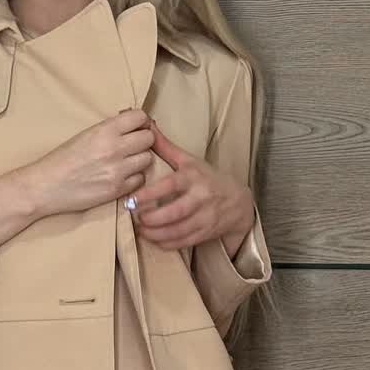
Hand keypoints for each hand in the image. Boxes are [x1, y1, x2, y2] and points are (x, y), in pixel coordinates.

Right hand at [27, 110, 155, 216]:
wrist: (46, 185)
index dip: (141, 122)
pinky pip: (140, 180)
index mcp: (105, 130)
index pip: (140, 117)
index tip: (137, 127)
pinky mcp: (117, 190)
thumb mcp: (86, 134)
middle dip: (143, 141)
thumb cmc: (62, 159)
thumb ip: (110, 129)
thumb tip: (134, 123)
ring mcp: (117, 170)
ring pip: (147, 159)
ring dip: (139, 160)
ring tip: (126, 163)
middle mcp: (114, 148)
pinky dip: (133, 178)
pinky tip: (120, 177)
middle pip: (149, 139)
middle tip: (133, 146)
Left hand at [128, 120, 254, 252]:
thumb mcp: (189, 160)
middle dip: (151, 219)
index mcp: (192, 177)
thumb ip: (166, 146)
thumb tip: (147, 125)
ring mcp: (205, 217)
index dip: (149, 195)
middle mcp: (200, 197)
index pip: (170, 186)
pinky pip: (183, 242)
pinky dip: (166, 243)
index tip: (132, 200)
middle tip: (134, 218)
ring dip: (155, 234)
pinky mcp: (206, 232)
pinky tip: (153, 239)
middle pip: (174, 213)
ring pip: (177, 231)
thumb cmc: (206, 177)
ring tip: (141, 229)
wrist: (238, 200)